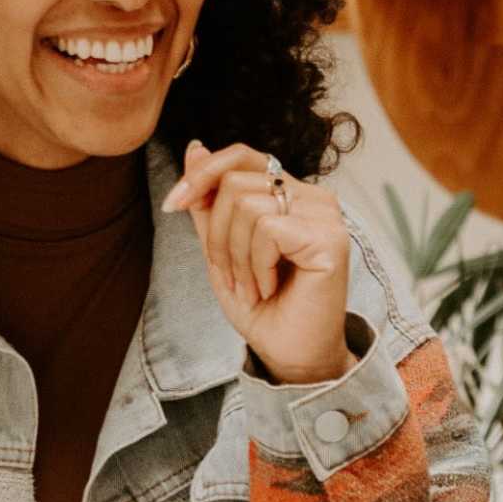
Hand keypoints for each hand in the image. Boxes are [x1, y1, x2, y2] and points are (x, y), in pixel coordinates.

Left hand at [169, 141, 353, 385]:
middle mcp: (313, 196)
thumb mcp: (220, 248)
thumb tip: (195, 147)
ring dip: (235, 257)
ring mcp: (325, 215)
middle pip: (234, 183)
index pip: (241, 156)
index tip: (172, 205)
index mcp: (290, 193)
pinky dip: (255, 265)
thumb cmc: (263, 306)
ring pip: (246, 205)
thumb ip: (209, 201)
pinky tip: (270, 288)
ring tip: (251, 287)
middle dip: (215, 235)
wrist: (291, 354)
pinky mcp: (329, 238)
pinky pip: (266, 229)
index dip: (201, 175)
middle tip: (228, 276)